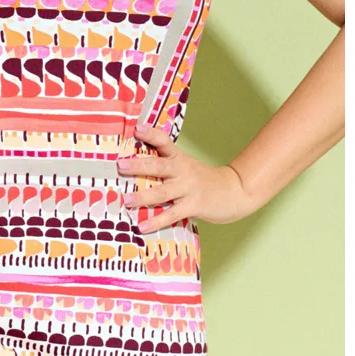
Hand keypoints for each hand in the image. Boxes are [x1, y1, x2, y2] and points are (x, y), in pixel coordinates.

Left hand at [116, 123, 255, 231]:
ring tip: (126, 200)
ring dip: (143, 196)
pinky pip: (171, 214)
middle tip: (120, 166)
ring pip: (162, 192)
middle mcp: (182, 170)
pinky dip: (156, 221)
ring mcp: (188, 188)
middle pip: (158, 165)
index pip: (164, 142)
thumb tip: (135, 167)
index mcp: (179, 158)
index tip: (136, 129)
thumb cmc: (203, 179)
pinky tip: (142, 226)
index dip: (150, 134)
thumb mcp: (185, 165)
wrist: (234, 191)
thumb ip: (165, 165)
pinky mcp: (193, 206)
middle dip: (138, 166)